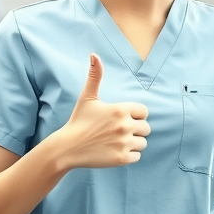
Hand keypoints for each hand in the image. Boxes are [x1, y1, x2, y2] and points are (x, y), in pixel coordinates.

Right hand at [50, 54, 150, 169]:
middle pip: (146, 128)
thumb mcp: (87, 97)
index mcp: (121, 109)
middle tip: (117, 132)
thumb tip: (94, 55)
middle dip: (135, 130)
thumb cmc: (78, 120)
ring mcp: (124, 143)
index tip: (121, 119)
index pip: (144, 112)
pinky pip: (137, 156)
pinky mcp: (121, 158)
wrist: (67, 147)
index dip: (135, 115)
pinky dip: (128, 155)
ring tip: (115, 141)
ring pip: (142, 143)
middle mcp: (125, 126)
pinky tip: (114, 151)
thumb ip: (95, 76)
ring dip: (133, 143)